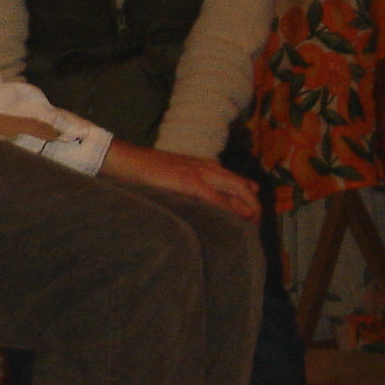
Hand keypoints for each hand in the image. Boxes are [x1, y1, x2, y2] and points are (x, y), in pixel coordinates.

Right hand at [102, 141, 260, 221]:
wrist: (128, 160)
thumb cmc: (145, 170)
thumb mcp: (173, 175)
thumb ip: (188, 185)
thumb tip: (198, 202)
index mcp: (203, 165)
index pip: (236, 180)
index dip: (248, 197)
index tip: (251, 214)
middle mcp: (207, 167)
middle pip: (242, 185)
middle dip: (254, 205)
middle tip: (257, 224)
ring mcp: (200, 174)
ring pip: (237, 189)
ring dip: (249, 207)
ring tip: (254, 224)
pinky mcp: (191, 183)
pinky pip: (218, 198)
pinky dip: (232, 208)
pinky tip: (240, 219)